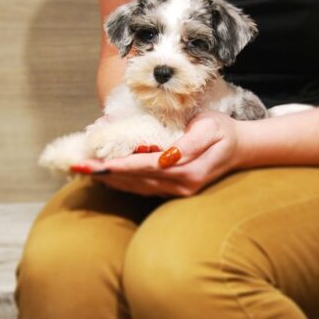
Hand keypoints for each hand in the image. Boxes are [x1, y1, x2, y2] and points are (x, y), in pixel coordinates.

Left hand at [75, 112, 243, 196]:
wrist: (241, 149)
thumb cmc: (224, 132)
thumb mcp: (211, 127)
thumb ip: (191, 142)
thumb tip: (166, 155)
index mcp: (188, 170)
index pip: (145, 168)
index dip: (119, 166)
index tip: (95, 164)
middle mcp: (180, 186)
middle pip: (135, 181)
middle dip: (105, 174)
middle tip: (77, 165)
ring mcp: (177, 191)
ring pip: (136, 187)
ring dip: (109, 179)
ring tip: (84, 170)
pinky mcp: (173, 190)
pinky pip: (142, 187)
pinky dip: (122, 181)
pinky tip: (105, 174)